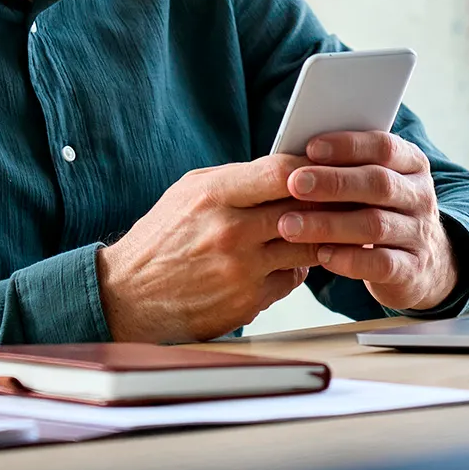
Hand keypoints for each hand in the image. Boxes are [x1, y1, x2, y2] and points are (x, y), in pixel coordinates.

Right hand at [97, 157, 320, 342]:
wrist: (127, 295)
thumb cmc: (162, 238)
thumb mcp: (189, 192)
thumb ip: (237, 179)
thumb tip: (287, 169)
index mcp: (213, 195)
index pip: (280, 172)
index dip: (311, 168)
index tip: (324, 168)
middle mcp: (229, 231)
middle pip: (303, 209)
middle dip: (326, 203)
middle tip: (341, 199)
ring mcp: (240, 269)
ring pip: (307, 246)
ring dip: (318, 237)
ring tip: (322, 228)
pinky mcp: (247, 301)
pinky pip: (292, 278)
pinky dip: (296, 268)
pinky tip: (287, 259)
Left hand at [276, 131, 458, 311]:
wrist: (424, 264)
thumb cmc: (381, 212)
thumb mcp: (373, 184)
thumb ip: (345, 168)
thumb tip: (294, 158)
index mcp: (411, 164)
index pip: (384, 146)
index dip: (348, 146)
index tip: (311, 148)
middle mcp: (420, 196)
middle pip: (379, 184)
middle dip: (333, 183)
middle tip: (294, 184)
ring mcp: (419, 234)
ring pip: (375, 225)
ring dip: (329, 224)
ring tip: (290, 224)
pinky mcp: (413, 269)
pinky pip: (381, 264)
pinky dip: (348, 260)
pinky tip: (321, 255)